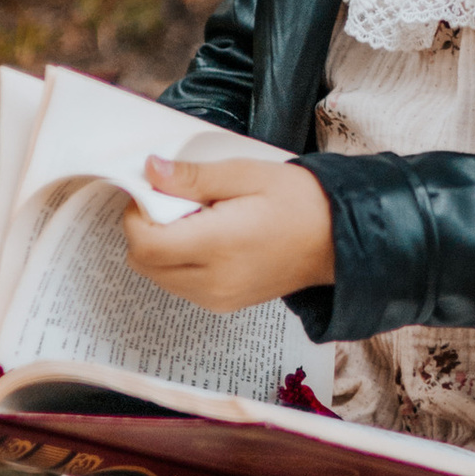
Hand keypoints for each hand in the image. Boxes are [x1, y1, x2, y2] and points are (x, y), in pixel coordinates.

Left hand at [124, 154, 335, 311]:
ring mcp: (217, 298)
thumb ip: (193, 178)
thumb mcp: (246, 175)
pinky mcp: (224, 304)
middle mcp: (212, 281)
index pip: (145, 243)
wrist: (338, 239)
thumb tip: (152, 171)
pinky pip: (180, 285)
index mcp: (217, 246)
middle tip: (174, 202)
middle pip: (144, 263)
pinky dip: (179, 262)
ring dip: (161, 247)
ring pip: (158, 276)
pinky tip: (207, 239)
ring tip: (197, 220)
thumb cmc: (300, 203)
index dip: (136, 214)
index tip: (152, 191)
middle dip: (145, 230)